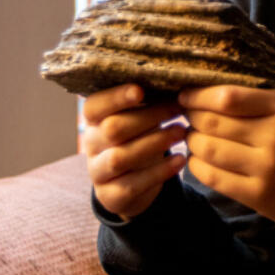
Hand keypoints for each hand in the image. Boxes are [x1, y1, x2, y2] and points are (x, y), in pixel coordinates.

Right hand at [83, 84, 187, 219]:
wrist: (131, 185)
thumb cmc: (140, 138)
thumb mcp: (139, 119)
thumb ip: (147, 102)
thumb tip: (174, 78)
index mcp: (93, 120)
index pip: (94, 106)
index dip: (116, 97)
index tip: (141, 90)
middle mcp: (91, 145)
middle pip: (112, 129)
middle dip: (148, 117)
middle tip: (179, 107)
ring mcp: (98, 172)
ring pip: (121, 157)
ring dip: (155, 143)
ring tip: (182, 132)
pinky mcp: (111, 195)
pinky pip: (133, 184)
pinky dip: (160, 172)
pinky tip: (181, 159)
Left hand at [179, 86, 274, 247]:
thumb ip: (258, 101)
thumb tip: (205, 92)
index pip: (227, 97)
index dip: (198, 95)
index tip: (186, 94)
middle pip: (212, 122)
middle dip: (190, 117)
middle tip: (186, 116)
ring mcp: (267, 168)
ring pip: (207, 148)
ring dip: (191, 141)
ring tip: (193, 137)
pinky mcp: (258, 195)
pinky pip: (212, 176)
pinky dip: (197, 166)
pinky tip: (199, 160)